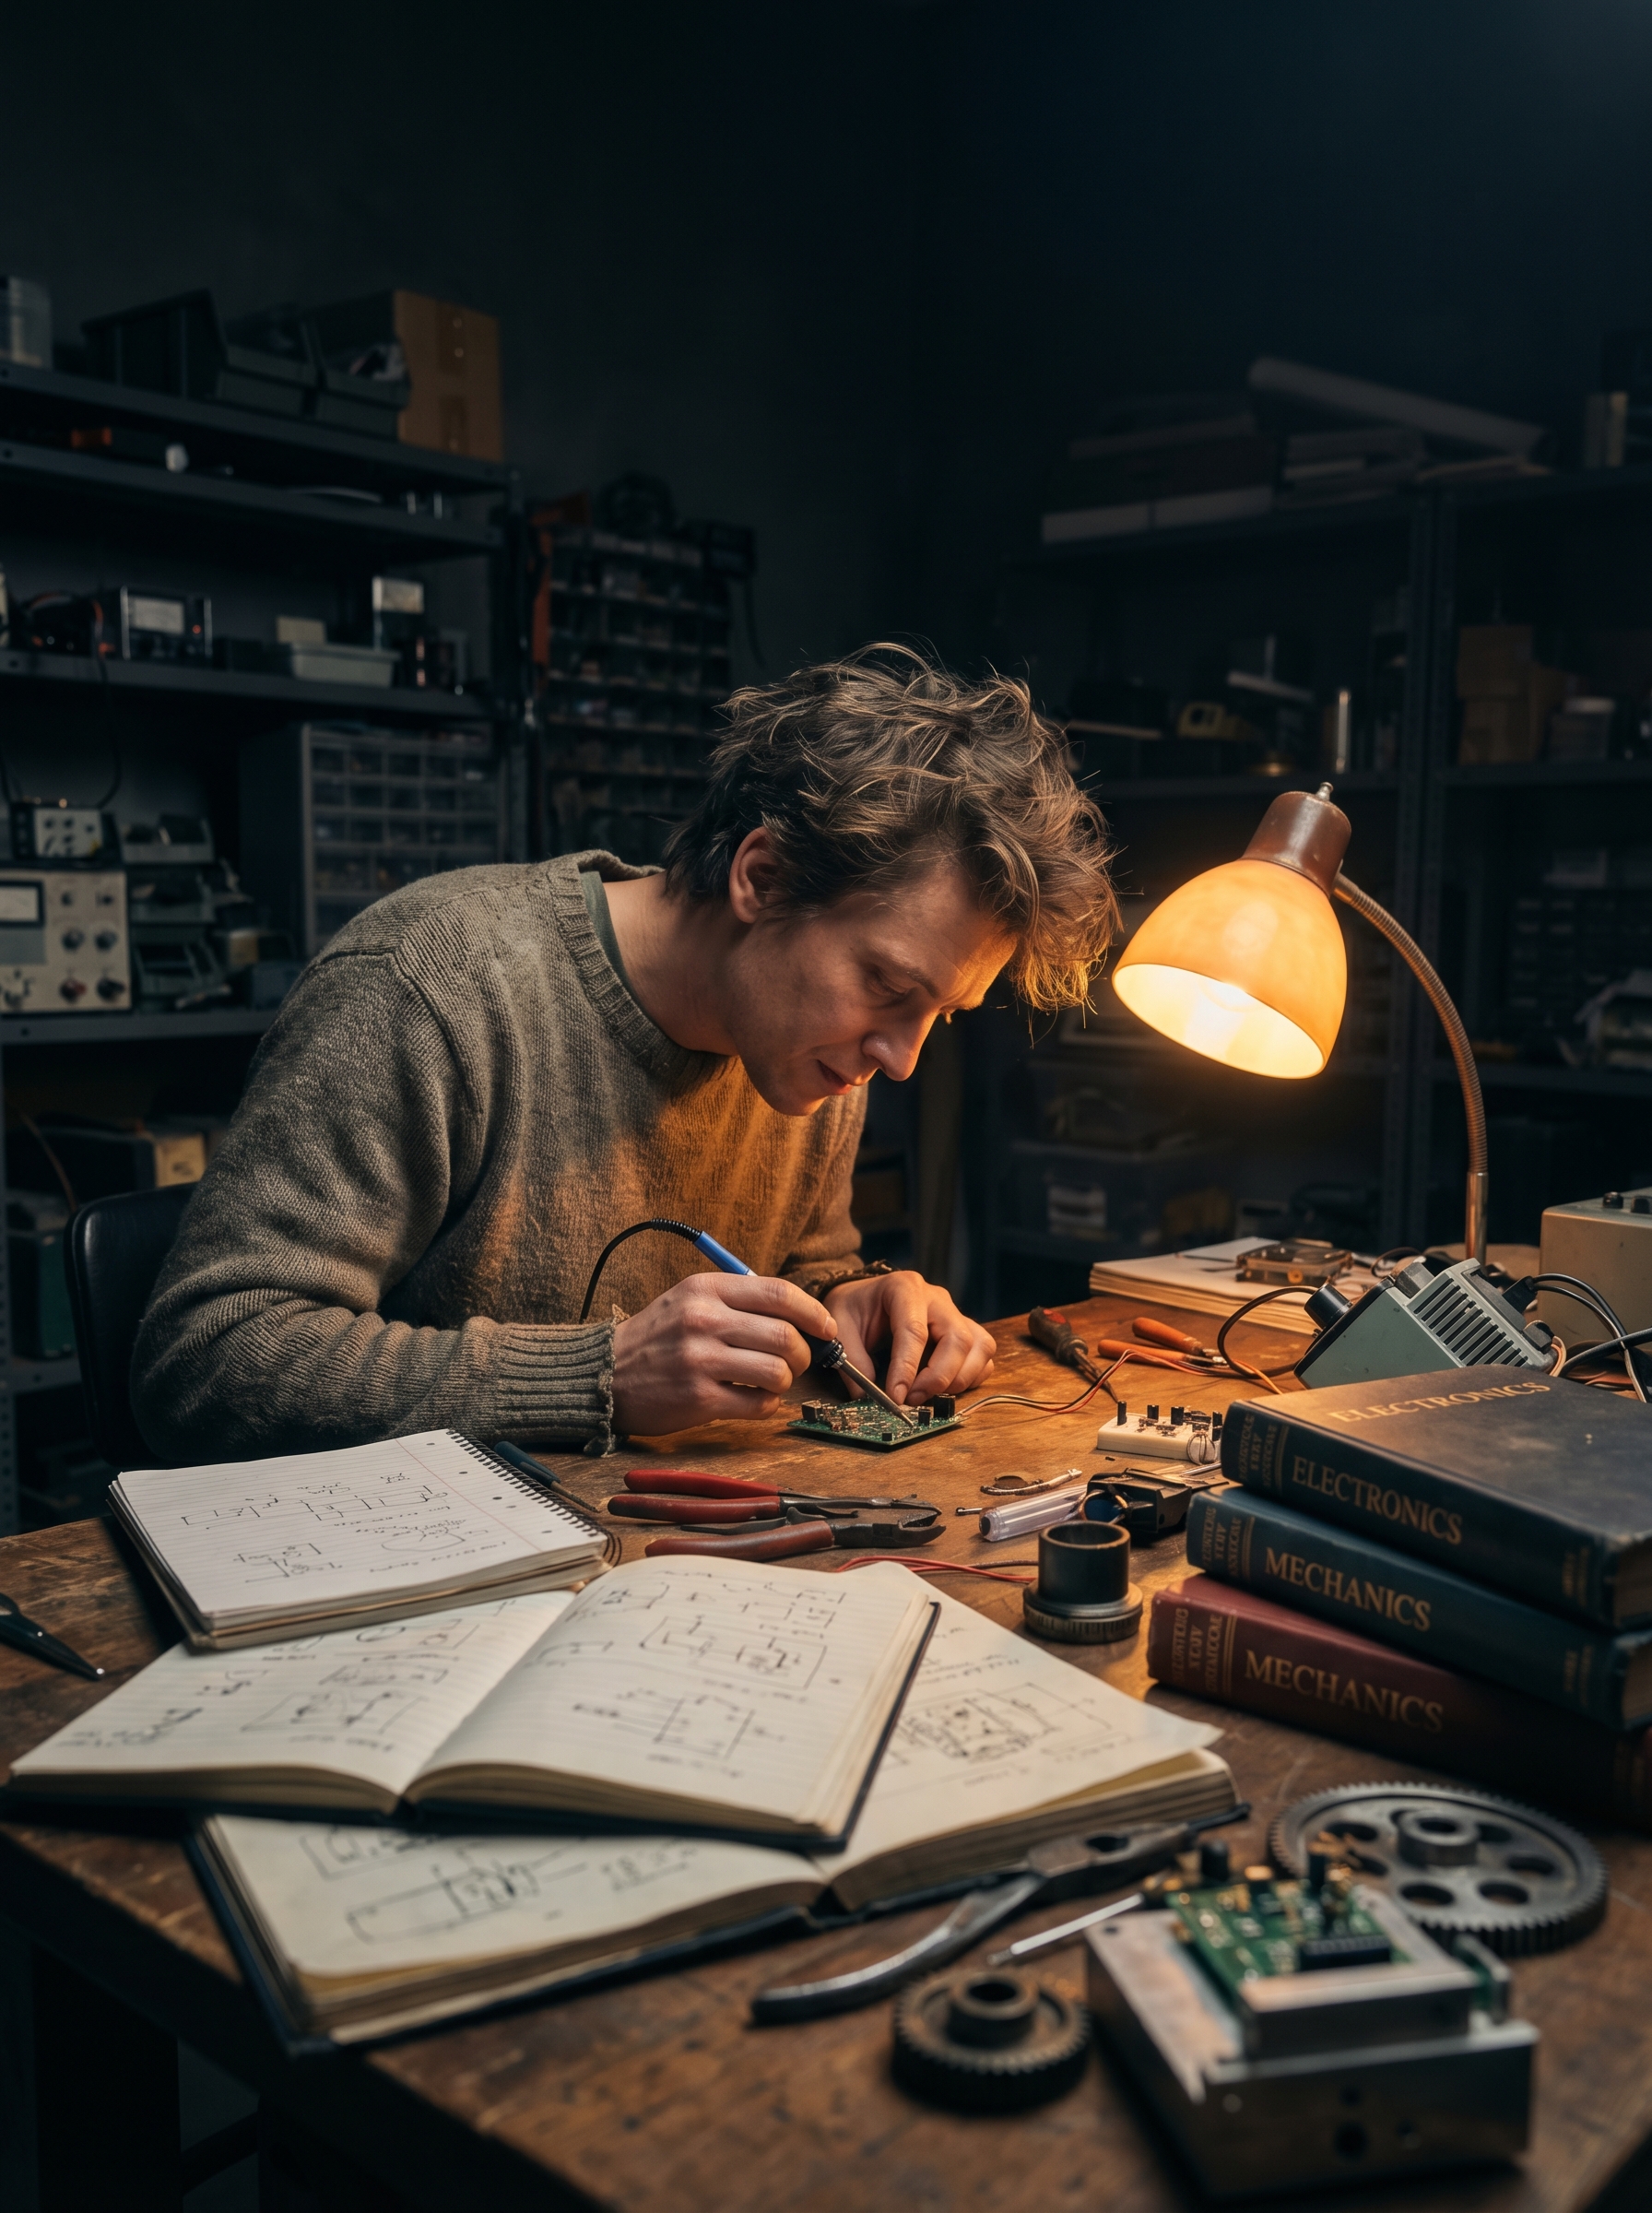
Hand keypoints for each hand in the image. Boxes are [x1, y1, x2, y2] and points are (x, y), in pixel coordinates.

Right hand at [611, 1273, 836, 1435]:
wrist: (604, 1373)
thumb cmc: (656, 1337)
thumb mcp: (689, 1299)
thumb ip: (739, 1300)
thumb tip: (799, 1315)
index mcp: (706, 1288)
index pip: (779, 1294)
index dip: (813, 1312)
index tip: (826, 1328)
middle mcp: (704, 1320)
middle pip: (785, 1335)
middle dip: (803, 1354)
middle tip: (795, 1362)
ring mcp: (700, 1360)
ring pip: (777, 1371)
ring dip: (785, 1381)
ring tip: (771, 1381)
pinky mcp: (698, 1398)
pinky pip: (758, 1404)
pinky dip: (767, 1405)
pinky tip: (754, 1399)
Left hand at [825, 1271, 994, 1406]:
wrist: (865, 1297)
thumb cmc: (854, 1308)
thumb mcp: (840, 1327)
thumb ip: (852, 1360)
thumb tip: (868, 1397)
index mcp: (904, 1288)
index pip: (914, 1330)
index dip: (907, 1368)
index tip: (896, 1396)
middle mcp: (936, 1298)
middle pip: (957, 1338)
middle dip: (938, 1377)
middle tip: (913, 1399)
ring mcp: (954, 1314)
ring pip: (979, 1346)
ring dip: (959, 1379)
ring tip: (928, 1395)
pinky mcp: (964, 1330)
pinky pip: (983, 1355)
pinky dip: (971, 1377)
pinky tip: (945, 1388)